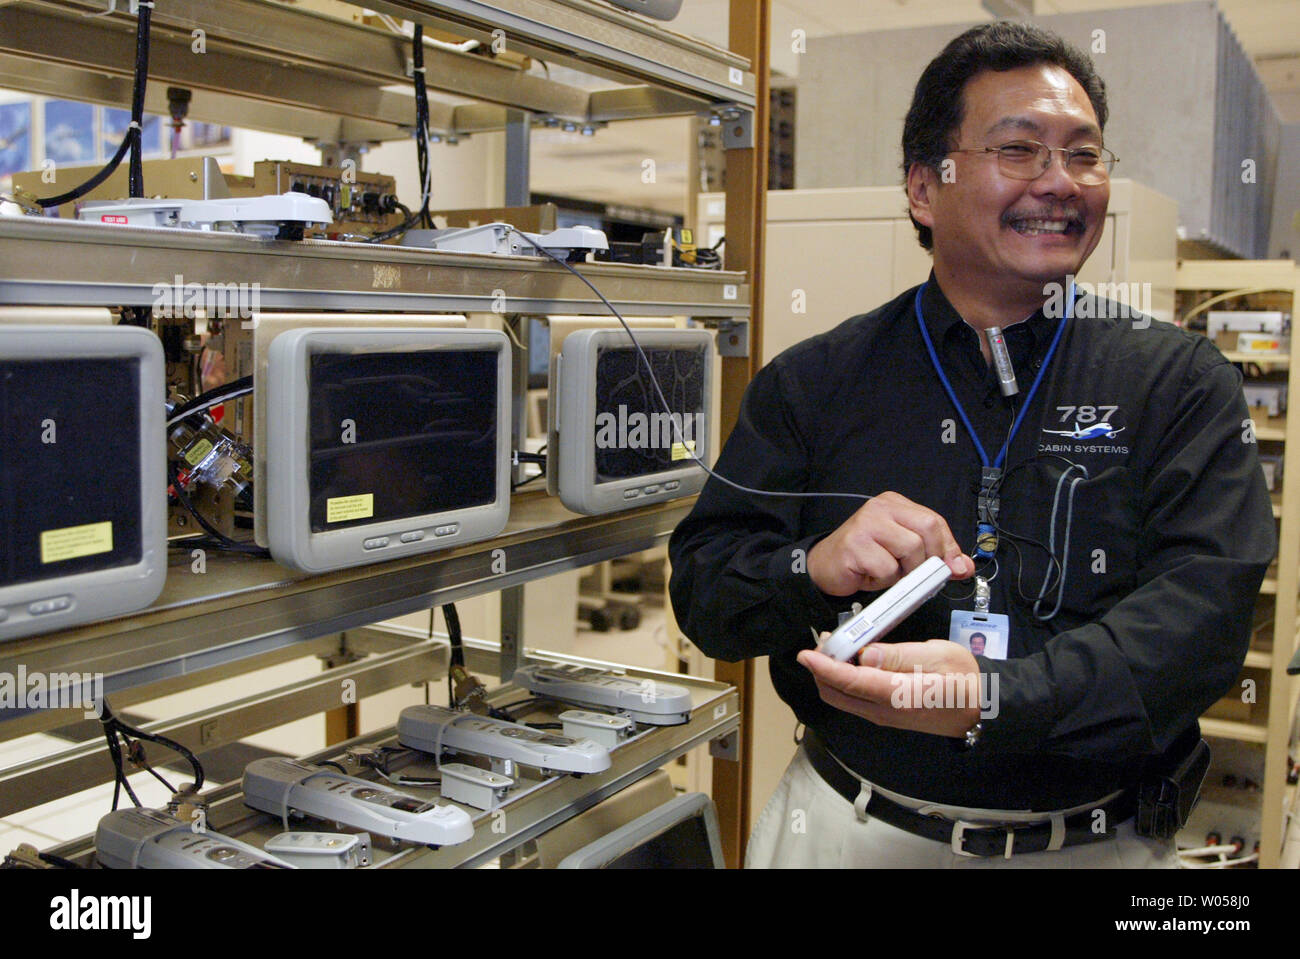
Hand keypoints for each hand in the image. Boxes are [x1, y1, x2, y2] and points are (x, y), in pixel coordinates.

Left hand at [796, 639, 981, 737]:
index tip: (806, 653)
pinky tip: (851, 662)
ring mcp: (883, 717)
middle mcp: (884, 711)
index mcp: (899, 694)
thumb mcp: (938, 656)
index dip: (825, 666)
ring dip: (830, 674)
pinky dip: (843, 682)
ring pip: (841, 698)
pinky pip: (853, 700)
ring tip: (835, 647)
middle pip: (836, 693)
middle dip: (821, 668)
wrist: (981, 710)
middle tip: (824, 642)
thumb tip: (867, 654)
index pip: (852, 682)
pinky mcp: (885, 716)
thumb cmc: (964, 679)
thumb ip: (900, 655)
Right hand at [807, 491, 973, 596]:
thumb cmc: (865, 559)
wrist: (825, 567)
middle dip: (929, 559)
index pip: (934, 521)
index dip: (948, 547)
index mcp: (895, 504)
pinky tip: (871, 575)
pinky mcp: (855, 545)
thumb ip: (934, 556)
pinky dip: (885, 581)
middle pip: (927, 530)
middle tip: (918, 574)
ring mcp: (866, 524)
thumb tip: (964, 566)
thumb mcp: (904, 554)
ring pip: (911, 549)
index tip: (951, 568)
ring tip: (889, 573)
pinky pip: (888, 569)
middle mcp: (880, 508)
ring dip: (905, 572)